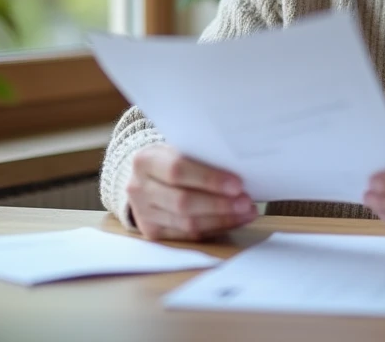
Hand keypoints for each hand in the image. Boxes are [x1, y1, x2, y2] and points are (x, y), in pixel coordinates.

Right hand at [126, 145, 256, 240]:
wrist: (146, 177)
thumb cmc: (172, 159)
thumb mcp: (179, 149)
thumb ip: (201, 157)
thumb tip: (238, 170)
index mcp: (145, 161)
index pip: (177, 170)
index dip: (209, 179)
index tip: (237, 183)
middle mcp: (139, 188)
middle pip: (182, 202)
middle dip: (219, 204)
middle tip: (245, 202)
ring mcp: (143, 213)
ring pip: (187, 223)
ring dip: (222, 219)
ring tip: (246, 212)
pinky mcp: (153, 232)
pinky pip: (189, 236)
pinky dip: (215, 228)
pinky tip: (234, 221)